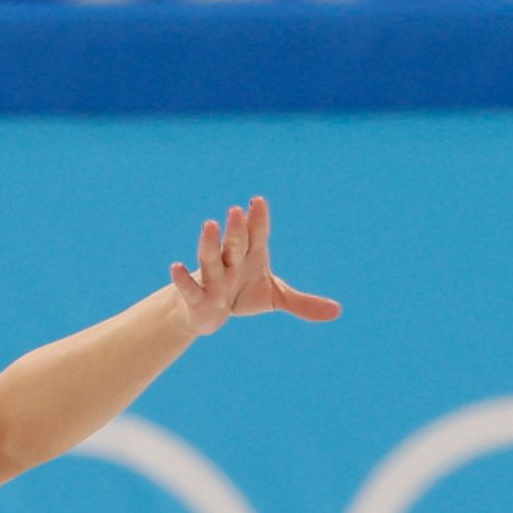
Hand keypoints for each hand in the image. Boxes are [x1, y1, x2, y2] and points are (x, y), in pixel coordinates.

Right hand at [167, 195, 340, 333]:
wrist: (210, 312)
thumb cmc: (242, 294)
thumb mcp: (274, 297)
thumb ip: (302, 303)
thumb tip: (338, 311)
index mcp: (252, 256)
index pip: (258, 235)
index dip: (258, 220)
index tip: (259, 201)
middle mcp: (231, 262)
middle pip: (235, 243)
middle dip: (237, 228)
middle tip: (237, 210)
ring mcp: (213, 277)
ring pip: (211, 258)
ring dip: (210, 242)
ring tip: (209, 224)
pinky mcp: (198, 296)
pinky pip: (190, 287)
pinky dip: (182, 278)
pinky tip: (174, 265)